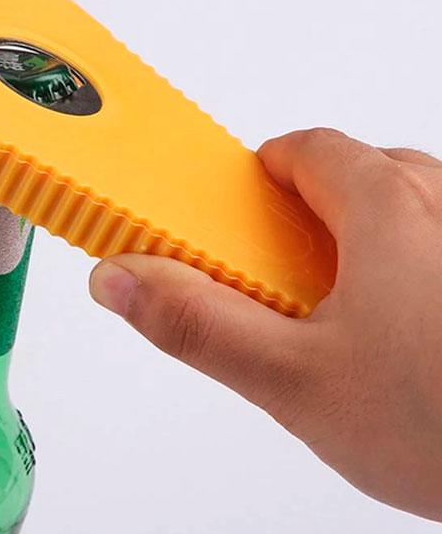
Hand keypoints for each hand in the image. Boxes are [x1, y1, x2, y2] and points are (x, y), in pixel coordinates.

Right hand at [89, 127, 441, 520]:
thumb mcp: (294, 383)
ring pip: (410, 206)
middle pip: (358, 174)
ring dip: (367, 239)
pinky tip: (410, 336)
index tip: (236, 215)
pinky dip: (415, 263)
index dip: (261, 175)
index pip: (307, 149)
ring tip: (348, 314)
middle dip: (310, 215)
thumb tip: (121, 278)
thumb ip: (197, 323)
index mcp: (387, 210)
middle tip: (286, 281)